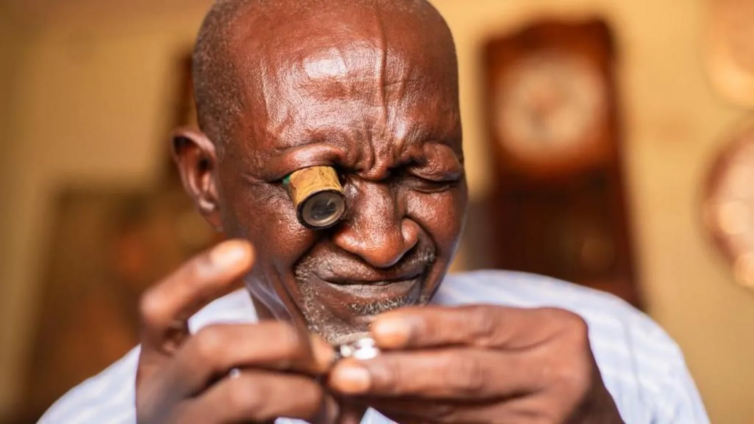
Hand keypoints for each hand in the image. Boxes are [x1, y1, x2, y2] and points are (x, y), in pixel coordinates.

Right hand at [134, 240, 337, 423]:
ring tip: (335, 409)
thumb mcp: (224, 386)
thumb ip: (262, 357)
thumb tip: (339, 349)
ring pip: (244, 395)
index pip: (158, 310)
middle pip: (213, 344)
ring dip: (305, 392)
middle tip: (326, 357)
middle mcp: (159, 400)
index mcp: (160, 368)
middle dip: (284, 340)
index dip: (197, 277)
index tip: (245, 251)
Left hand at [328, 305, 622, 423]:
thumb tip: (383, 336)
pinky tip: (388, 411)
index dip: (428, 328)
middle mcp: (558, 379)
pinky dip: (418, 423)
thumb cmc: (541, 362)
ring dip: (399, 402)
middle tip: (346, 374)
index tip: (379, 331)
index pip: (482, 325)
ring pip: (456, 413)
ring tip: (355, 390)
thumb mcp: (524, 333)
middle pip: (467, 374)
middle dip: (401, 374)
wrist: (591, 419)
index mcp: (556, 333)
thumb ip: (468, 331)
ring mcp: (546, 423)